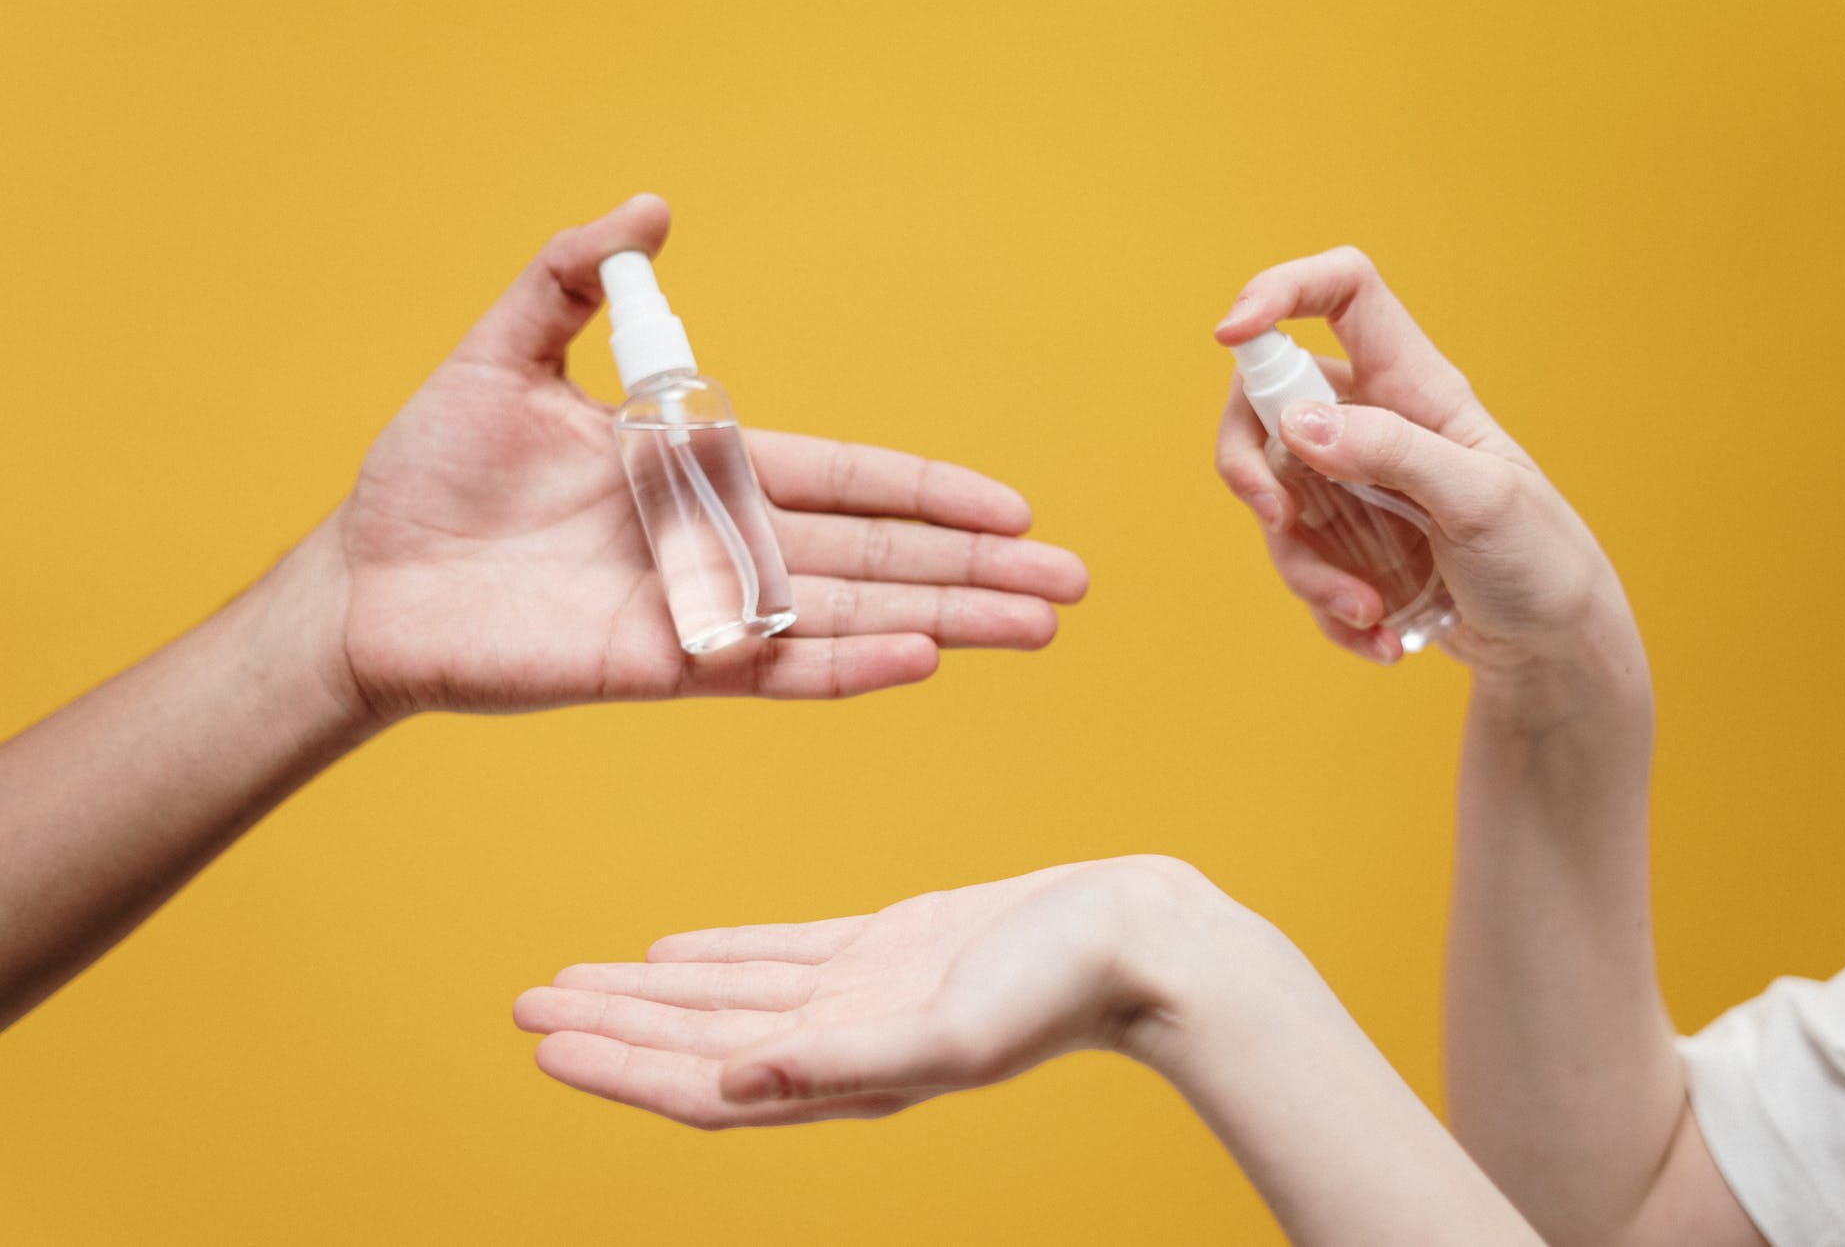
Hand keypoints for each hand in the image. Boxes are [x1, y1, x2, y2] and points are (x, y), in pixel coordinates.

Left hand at [333, 195, 1087, 719]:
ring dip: (946, 619)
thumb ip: (578, 277)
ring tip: (1036, 628)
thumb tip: (652, 204)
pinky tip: (924, 658)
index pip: (847, 481)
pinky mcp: (661, 667)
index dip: (931, 494)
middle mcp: (720, 543)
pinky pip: (772, 667)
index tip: (1014, 507)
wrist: (362, 580)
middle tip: (1072, 584)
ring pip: (848, 613)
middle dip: (977, 569)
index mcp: (702, 469)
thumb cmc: (430, 472)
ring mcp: (699, 611)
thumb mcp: (503, 350)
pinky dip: (847, 664)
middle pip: (877, 555)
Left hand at [512, 857, 1220, 1127]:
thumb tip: (737, 1084)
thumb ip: (842, 1064)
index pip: (703, 1083)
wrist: (1141, 942)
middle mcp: (839, 1043)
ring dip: (646, 992)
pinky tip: (670, 950)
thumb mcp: (951, 1035)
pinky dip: (716, 954)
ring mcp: (860, 993)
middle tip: (521, 1006)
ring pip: (724, 996)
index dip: (618, 1067)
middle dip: (609, 1027)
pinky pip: (777, 953)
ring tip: (573, 980)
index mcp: (846, 1076)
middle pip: (695, 1041)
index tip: (541, 1042)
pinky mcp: (887, 947)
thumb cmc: (1062, 992)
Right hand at [1212, 247, 1629, 673]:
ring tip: (1369, 612)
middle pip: (1265, 402)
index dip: (1280, 290)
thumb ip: (1392, 452)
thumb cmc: (1539, 555)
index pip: (1341, 292)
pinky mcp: (1341, 542)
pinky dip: (1325, 609)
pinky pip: (1296, 563)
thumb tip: (1298, 423)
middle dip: (1250, 466)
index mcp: (1414, 384)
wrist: (1551, 642)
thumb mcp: (1480, 499)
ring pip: (1272, 499)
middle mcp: (1370, 421)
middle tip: (1277, 520)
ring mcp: (1348, 483)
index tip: (1229, 334)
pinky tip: (1378, 637)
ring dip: (1306, 568)